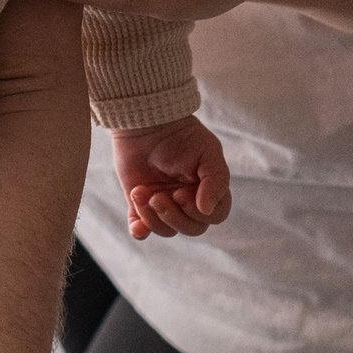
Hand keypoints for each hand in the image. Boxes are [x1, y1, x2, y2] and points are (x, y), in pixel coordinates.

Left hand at [111, 116, 230, 238]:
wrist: (147, 121)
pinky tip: (137, 226)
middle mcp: (189, 201)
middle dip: (173, 217)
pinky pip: (142, 229)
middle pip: (191, 229)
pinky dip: (140, 231)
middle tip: (157, 196)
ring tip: (141, 193)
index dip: (197, 212)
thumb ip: (216, 181)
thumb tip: (207, 210)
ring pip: (166, 230)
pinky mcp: (141, 203)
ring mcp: (165, 203)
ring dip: (153, 218)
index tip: (180, 193)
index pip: (214, 216)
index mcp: (209, 189)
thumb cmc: (182, 135)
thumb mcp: (208, 152)